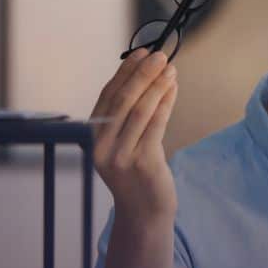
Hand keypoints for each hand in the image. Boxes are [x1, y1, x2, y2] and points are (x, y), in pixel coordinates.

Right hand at [91, 49, 180, 223]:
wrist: (144, 215)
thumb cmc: (136, 176)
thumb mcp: (123, 146)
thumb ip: (126, 118)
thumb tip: (144, 76)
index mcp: (94, 139)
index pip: (107, 96)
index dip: (124, 72)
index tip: (140, 52)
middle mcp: (102, 147)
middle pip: (123, 100)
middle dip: (142, 73)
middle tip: (159, 54)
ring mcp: (121, 156)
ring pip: (140, 110)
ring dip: (156, 85)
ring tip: (170, 68)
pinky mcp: (143, 163)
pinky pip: (156, 125)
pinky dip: (165, 103)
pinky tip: (173, 89)